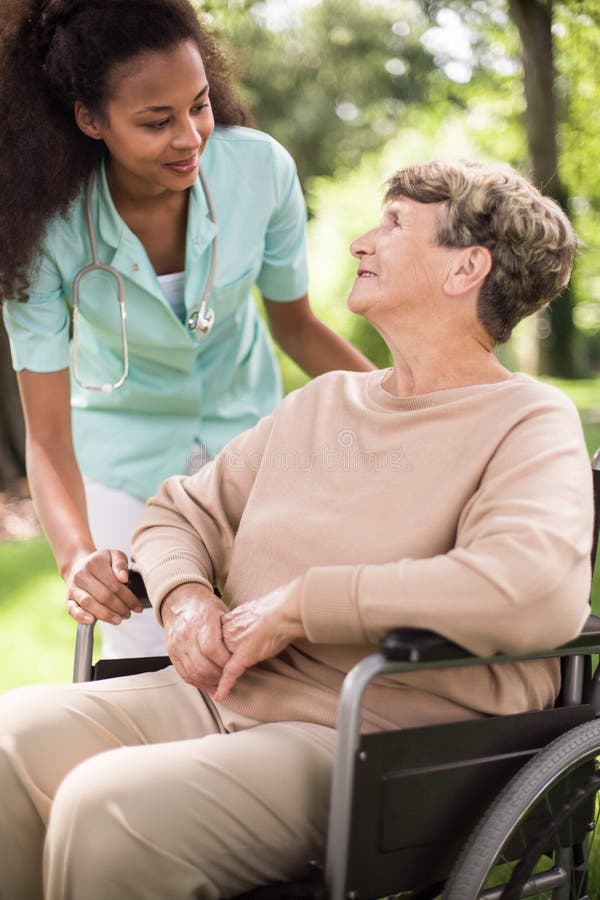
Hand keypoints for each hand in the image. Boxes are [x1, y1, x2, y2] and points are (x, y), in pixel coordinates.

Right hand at [65, 549, 144, 624]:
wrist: (77, 564)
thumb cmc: (100, 562)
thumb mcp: (113, 555)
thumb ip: (120, 564)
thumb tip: (124, 578)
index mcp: (94, 563)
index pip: (115, 585)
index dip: (128, 598)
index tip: (137, 607)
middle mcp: (81, 575)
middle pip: (103, 596)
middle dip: (119, 608)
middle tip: (128, 614)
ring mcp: (73, 588)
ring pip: (89, 603)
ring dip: (105, 615)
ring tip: (118, 620)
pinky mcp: (68, 599)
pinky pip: (72, 609)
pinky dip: (81, 616)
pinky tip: (92, 621)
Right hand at [162, 584, 230, 693]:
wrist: (179, 601)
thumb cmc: (205, 606)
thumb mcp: (222, 611)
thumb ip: (230, 631)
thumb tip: (245, 649)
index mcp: (202, 621)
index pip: (212, 648)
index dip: (225, 661)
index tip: (235, 664)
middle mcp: (186, 634)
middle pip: (202, 665)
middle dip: (219, 675)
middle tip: (230, 676)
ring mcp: (177, 645)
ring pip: (193, 673)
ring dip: (209, 682)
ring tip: (222, 683)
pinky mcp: (172, 654)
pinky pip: (185, 674)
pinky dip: (198, 683)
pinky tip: (209, 684)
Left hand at [214, 578, 304, 701]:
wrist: (282, 612)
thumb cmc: (276, 609)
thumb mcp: (255, 611)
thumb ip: (247, 620)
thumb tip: (253, 624)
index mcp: (229, 620)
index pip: (218, 637)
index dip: (217, 649)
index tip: (215, 656)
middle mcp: (227, 632)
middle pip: (216, 651)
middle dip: (214, 663)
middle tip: (209, 675)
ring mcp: (233, 645)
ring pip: (220, 663)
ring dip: (216, 676)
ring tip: (212, 687)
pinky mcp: (242, 657)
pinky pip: (230, 674)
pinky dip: (225, 686)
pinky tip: (220, 695)